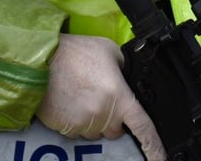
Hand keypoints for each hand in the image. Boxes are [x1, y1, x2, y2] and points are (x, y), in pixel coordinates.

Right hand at [36, 33, 165, 160]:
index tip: (160, 158)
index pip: (143, 128)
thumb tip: (129, 78)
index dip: (154, 147)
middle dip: (112, 119)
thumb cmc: (74, 53)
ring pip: (96, 132)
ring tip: (81, 94)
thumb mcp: (109, 50)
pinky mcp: (66, 128)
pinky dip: (76, 121)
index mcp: (119, 97)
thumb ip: (124, 68)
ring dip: (94, 119)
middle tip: (99, 95)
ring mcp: (84, 124)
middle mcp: (104, 115)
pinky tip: (70, 101)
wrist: (41, 60)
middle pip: (116, 131)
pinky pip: (77, 132)